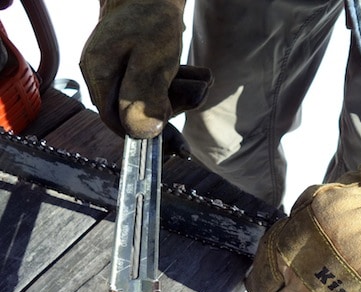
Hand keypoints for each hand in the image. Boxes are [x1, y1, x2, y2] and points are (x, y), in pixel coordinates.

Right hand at [80, 0, 211, 137]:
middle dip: (174, 105)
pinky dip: (180, 85)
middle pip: (138, 112)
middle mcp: (105, 76)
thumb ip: (145, 94)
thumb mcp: (153, 59)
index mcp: (100, 74)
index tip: (177, 146)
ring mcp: (119, 72)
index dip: (147, 135)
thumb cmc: (152, 18)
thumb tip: (143, 133)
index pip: (117, 121)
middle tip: (198, 90)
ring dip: (183, 93)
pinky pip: (158, 88)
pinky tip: (197, 75)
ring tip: (202, 78)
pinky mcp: (135, 69)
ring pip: (152, 101)